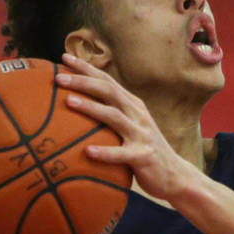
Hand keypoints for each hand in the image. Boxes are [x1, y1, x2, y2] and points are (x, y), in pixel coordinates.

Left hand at [56, 54, 192, 202]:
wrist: (175, 175)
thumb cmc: (143, 150)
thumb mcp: (131, 126)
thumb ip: (112, 114)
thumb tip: (77, 105)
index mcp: (133, 106)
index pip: (108, 81)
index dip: (87, 68)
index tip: (64, 57)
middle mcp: (138, 115)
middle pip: (110, 91)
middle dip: (83, 81)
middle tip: (58, 76)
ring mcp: (142, 135)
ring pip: (114, 117)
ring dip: (91, 107)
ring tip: (68, 101)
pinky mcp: (144, 156)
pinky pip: (122, 154)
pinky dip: (105, 152)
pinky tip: (88, 152)